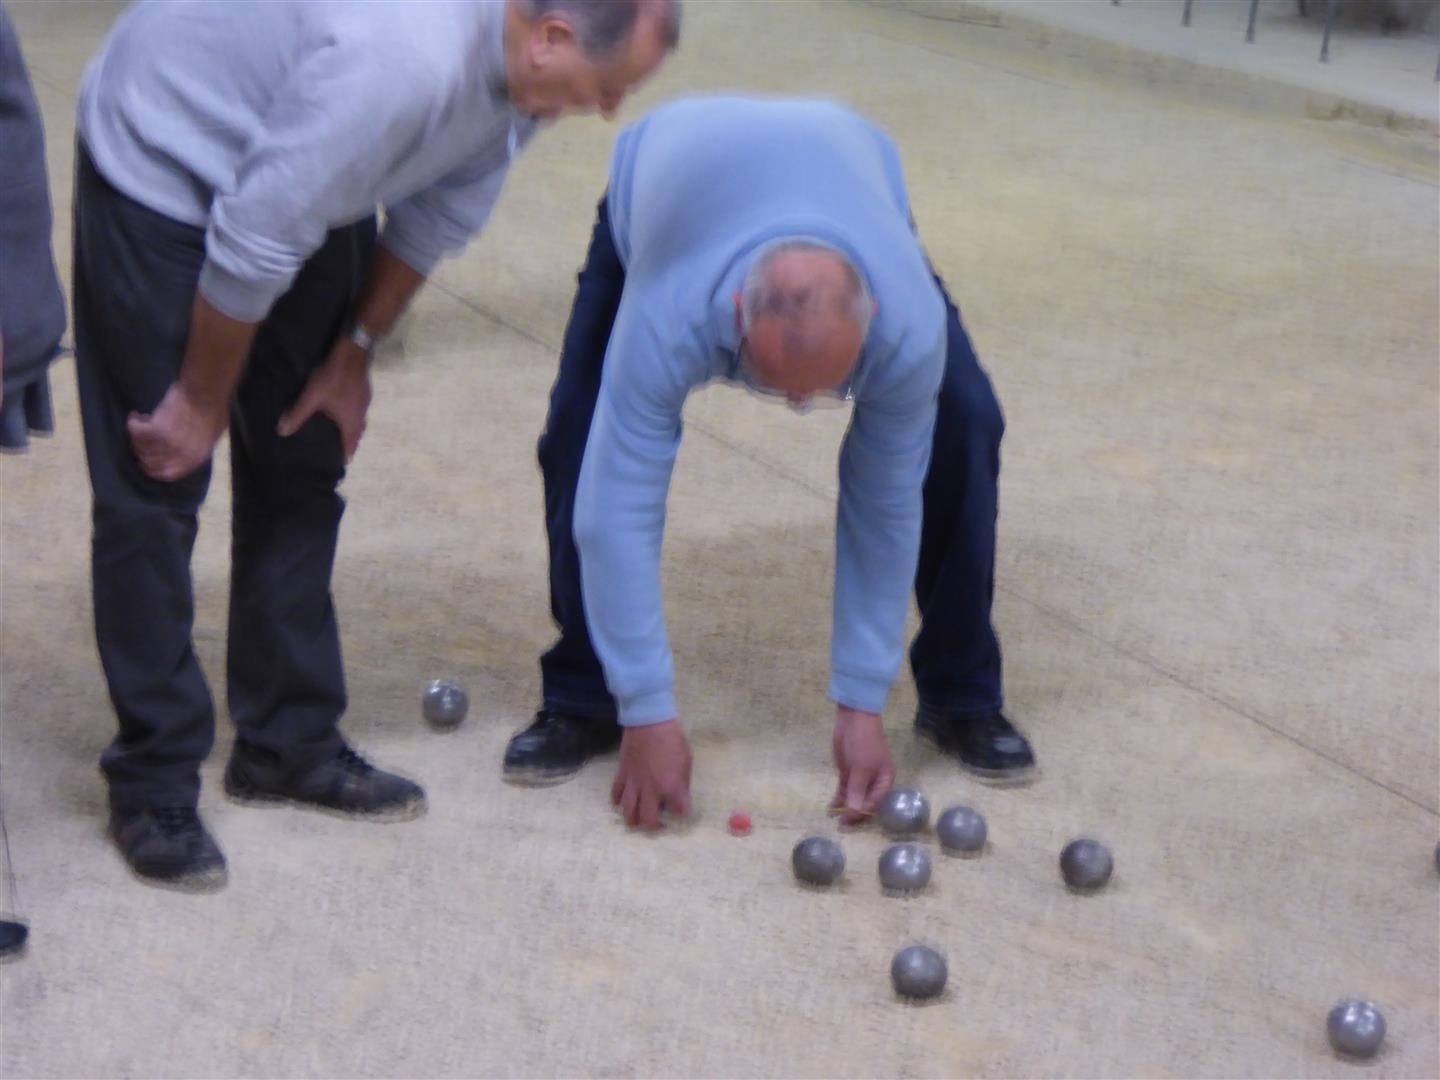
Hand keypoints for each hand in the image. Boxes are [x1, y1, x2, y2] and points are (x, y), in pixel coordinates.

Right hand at [127, 382, 227, 480]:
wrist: (206, 391)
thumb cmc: (214, 408)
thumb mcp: (213, 434)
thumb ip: (197, 446)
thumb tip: (184, 451)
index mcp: (196, 458)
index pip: (168, 474)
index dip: (155, 469)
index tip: (148, 460)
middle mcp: (179, 456)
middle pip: (150, 464)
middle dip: (142, 454)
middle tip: (140, 441)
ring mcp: (167, 445)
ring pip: (140, 449)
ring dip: (137, 437)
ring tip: (142, 423)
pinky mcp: (155, 430)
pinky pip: (135, 431)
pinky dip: (133, 423)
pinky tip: (136, 416)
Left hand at [278, 338, 370, 460]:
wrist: (353, 352)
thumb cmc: (333, 377)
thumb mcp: (312, 397)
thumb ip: (298, 414)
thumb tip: (283, 431)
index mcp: (351, 420)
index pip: (351, 443)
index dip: (346, 453)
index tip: (343, 462)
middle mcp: (362, 413)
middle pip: (358, 433)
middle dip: (351, 441)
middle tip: (342, 446)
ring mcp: (365, 401)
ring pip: (360, 419)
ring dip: (353, 426)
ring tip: (342, 428)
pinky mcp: (365, 389)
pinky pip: (360, 407)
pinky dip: (353, 413)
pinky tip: (344, 406)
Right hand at [611, 719, 692, 830]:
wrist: (648, 721)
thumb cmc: (672, 740)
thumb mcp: (686, 761)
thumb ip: (682, 784)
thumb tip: (679, 797)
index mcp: (671, 787)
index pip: (679, 813)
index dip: (681, 815)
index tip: (681, 812)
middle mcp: (651, 791)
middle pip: (648, 821)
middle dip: (654, 827)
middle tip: (658, 823)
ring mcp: (633, 784)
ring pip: (628, 813)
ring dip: (634, 820)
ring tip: (639, 819)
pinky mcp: (621, 775)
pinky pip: (615, 796)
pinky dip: (618, 802)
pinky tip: (623, 802)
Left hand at [829, 706, 893, 824]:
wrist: (854, 720)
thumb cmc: (864, 744)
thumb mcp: (861, 768)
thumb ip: (857, 790)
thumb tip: (854, 811)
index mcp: (885, 780)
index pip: (874, 802)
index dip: (861, 812)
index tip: (848, 821)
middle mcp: (874, 781)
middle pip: (864, 802)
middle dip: (853, 813)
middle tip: (840, 825)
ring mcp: (860, 777)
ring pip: (853, 797)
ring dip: (844, 807)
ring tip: (834, 819)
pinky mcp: (849, 772)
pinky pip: (845, 789)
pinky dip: (839, 798)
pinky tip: (831, 807)